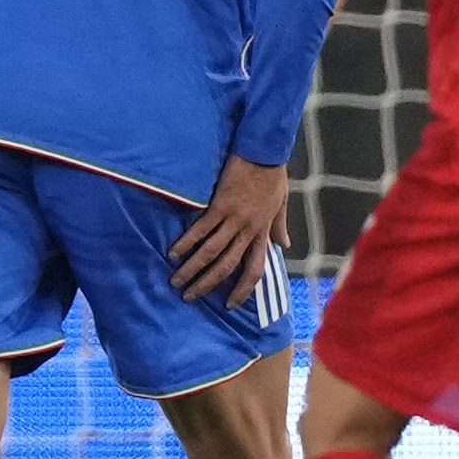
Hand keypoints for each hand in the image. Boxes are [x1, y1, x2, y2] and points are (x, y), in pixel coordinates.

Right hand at [171, 155, 289, 304]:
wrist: (264, 153)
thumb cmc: (272, 176)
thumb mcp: (281, 204)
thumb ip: (279, 226)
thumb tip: (284, 245)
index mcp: (263, 232)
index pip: (254, 269)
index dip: (242, 289)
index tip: (230, 305)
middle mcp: (249, 231)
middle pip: (227, 266)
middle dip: (207, 284)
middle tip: (189, 297)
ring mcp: (234, 219)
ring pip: (211, 252)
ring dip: (192, 268)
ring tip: (175, 280)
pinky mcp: (220, 206)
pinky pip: (201, 229)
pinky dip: (186, 242)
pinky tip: (173, 253)